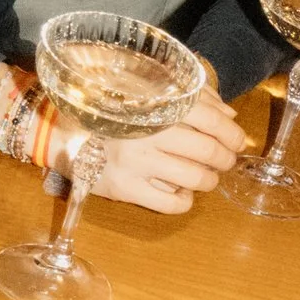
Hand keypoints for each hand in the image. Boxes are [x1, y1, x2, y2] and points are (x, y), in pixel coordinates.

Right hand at [75, 90, 247, 214]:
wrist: (62, 132)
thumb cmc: (113, 112)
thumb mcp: (148, 94)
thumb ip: (191, 98)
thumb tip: (230, 116)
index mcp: (153, 104)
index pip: (209, 119)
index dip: (232, 132)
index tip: (238, 140)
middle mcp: (146, 133)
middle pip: (208, 150)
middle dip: (226, 158)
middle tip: (226, 159)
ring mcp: (135, 163)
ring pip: (195, 179)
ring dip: (210, 180)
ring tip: (206, 176)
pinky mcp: (124, 189)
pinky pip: (171, 204)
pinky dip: (185, 200)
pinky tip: (180, 191)